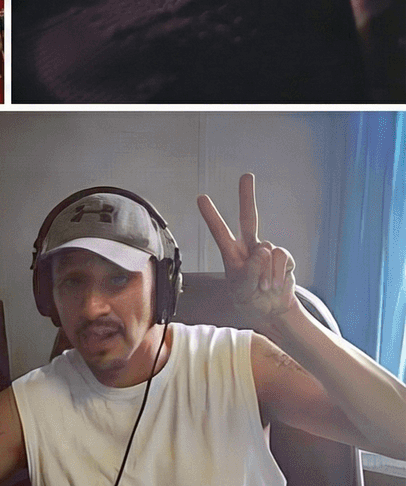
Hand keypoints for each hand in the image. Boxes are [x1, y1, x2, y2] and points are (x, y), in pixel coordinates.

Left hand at [198, 173, 297, 325]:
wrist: (272, 310)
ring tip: (262, 287)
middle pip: (249, 218)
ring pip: (266, 251)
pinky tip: (275, 285)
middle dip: (247, 196)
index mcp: (232, 254)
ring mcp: (267, 251)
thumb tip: (263, 250)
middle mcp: (249, 247)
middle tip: (246, 175)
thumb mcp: (242, 291)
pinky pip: (282, 259)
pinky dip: (277, 274)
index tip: (201, 198)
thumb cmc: (250, 299)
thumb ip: (249, 272)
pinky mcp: (284, 258)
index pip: (220, 232)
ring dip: (265, 273)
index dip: (211, 215)